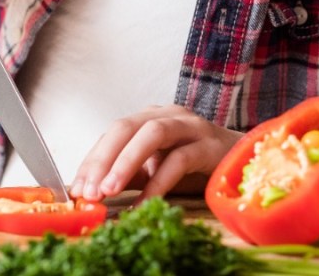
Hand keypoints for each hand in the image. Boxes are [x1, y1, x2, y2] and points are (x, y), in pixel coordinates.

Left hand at [69, 104, 242, 202]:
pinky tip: (144, 203)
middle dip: (104, 158)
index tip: (77, 189)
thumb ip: (127, 174)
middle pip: (127, 126)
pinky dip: (158, 183)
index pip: (113, 132)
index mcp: (150, 116)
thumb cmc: (195, 165)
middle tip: (90, 190)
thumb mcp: (155, 168)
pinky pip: (179, 160)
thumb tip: (89, 191)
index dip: (92, 160)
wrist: (241, 162)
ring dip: (126, 162)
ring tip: (110, 191)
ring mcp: (190, 126)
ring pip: (152, 134)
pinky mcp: (209, 145)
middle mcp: (168, 114)